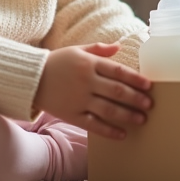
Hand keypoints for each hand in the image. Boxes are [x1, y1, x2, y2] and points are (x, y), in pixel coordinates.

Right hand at [33, 42, 152, 139]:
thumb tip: (119, 47)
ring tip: (142, 119)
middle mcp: (86, 81)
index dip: (136, 79)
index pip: (118, 71)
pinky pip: (93, 124)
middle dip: (136, 99)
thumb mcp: (76, 50)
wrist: (30, 78)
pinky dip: (109, 130)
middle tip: (150, 104)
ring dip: (127, 115)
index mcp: (89, 64)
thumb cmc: (56, 63)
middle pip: (117, 91)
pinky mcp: (71, 115)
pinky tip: (122, 134)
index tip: (149, 86)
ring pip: (108, 109)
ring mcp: (79, 99)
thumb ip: (99, 49)